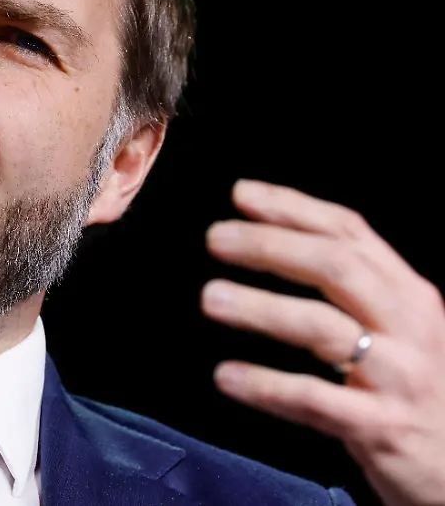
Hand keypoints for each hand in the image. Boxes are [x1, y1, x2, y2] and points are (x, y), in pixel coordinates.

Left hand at [201, 179, 444, 505]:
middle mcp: (410, 327)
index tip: (241, 193)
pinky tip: (226, 376)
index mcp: (409, 294)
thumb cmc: (413, 390)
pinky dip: (266, 385)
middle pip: (337, 268)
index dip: (294, 208)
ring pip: (324, 329)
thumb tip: (274, 240)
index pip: (350, 233)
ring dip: (261, 309)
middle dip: (271, 246)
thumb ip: (354, 289)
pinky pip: (315, 399)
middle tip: (216, 238)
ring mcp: (398, 378)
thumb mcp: (399, 329)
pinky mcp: (381, 428)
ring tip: (209, 297)